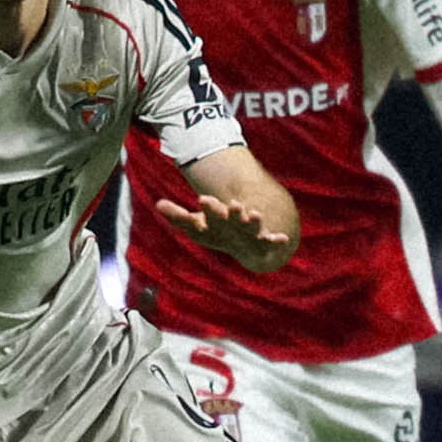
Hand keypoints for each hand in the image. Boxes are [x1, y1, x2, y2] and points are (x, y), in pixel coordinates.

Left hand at [155, 192, 293, 272]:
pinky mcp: (264, 241)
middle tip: (233, 205)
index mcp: (219, 217)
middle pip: (232, 218)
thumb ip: (178, 217)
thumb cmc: (219, 231)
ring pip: (251, 226)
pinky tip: (283, 239)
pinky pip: (272, 242)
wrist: (249, 241)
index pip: (212, 212)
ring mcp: (251, 231)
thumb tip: (158, 204)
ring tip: (255, 215)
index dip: (209, 207)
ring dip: (253, 221)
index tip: (202, 200)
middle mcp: (236, 222)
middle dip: (231, 212)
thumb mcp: (197, 226)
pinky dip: (277, 240)